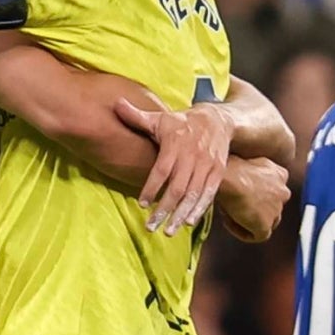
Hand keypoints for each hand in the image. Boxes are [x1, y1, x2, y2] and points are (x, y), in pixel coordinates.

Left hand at [115, 99, 231, 234]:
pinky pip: (209, 193)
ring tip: (169, 231)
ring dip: (181, 214)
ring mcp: (207, 165)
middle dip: (165, 209)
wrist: (217, 120)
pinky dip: (199, 209)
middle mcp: (193, 155)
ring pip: (194, 194)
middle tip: (151, 226)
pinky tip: (188, 222)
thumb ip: (137, 116)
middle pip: (178, 187)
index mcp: (176, 143)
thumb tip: (115, 104)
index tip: (142, 203)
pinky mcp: (218, 172)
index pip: (162, 169)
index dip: (152, 187)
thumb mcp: (160, 118)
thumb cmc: (181, 122)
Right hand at [216, 156, 291, 242]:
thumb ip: (250, 173)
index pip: (274, 189)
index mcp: (280, 174)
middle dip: (256, 208)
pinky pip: (256, 236)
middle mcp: (283, 192)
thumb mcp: (244, 163)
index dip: (259, 194)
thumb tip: (238, 179)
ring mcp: (276, 211)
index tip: (245, 194)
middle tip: (238, 206)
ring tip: (231, 214)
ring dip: (250, 220)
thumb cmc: (230, 166)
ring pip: (267, 222)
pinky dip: (242, 232)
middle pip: (272, 206)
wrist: (228, 176)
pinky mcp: (265, 226)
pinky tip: (229, 223)